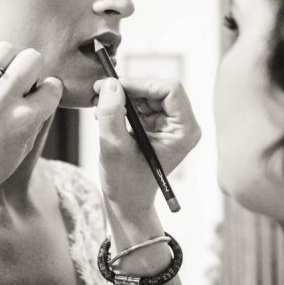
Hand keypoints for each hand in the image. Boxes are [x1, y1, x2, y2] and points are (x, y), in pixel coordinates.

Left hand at [0, 37, 62, 198]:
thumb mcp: (23, 149)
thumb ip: (37, 118)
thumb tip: (44, 90)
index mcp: (24, 119)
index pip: (52, 87)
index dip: (49, 90)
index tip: (40, 94)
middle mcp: (2, 99)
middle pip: (32, 58)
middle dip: (31, 69)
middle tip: (20, 81)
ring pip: (4, 49)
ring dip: (6, 60)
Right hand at [94, 76, 200, 216]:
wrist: (126, 201)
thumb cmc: (125, 182)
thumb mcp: (114, 148)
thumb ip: (112, 114)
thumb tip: (110, 83)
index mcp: (183, 132)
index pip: (171, 90)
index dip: (142, 84)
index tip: (115, 88)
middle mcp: (182, 124)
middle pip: (158, 87)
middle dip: (128, 89)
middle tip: (100, 92)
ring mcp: (170, 123)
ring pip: (147, 92)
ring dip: (122, 97)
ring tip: (100, 108)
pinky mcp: (157, 123)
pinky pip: (140, 101)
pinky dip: (122, 104)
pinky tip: (106, 115)